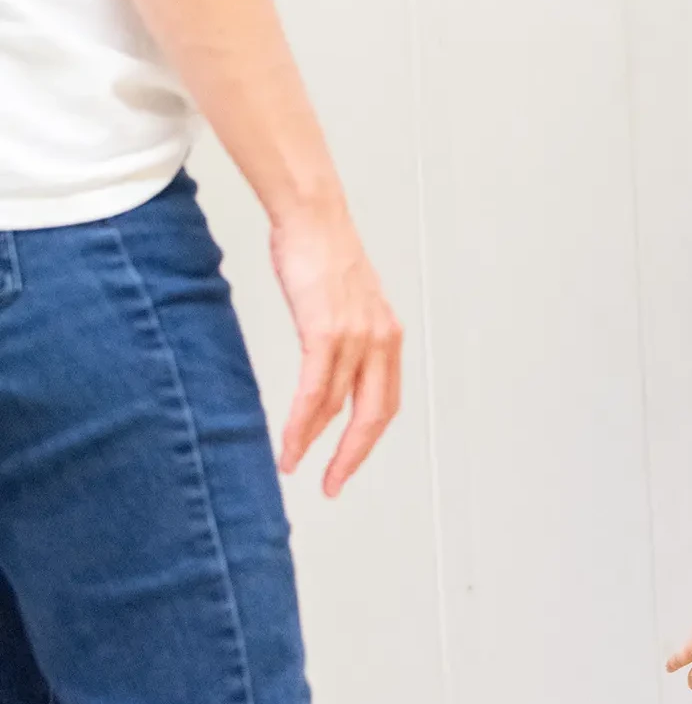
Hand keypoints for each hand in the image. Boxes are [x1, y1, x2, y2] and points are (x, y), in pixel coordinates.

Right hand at [272, 207, 403, 497]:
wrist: (313, 218)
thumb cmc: (322, 257)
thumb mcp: (343, 305)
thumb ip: (343, 340)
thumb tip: (325, 371)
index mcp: (388, 337)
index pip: (384, 402)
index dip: (367, 439)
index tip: (347, 465)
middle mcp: (381, 340)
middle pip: (373, 415)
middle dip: (352, 455)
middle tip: (332, 485)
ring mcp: (356, 337)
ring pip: (337, 406)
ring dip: (313, 442)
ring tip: (293, 464)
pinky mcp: (327, 331)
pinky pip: (316, 389)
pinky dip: (303, 422)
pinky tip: (291, 441)